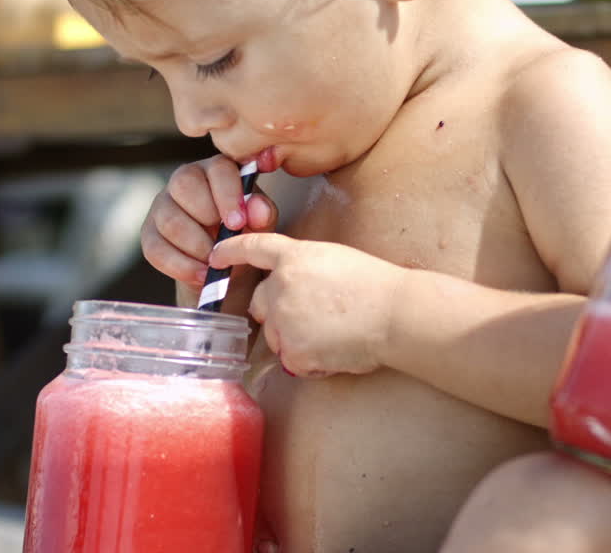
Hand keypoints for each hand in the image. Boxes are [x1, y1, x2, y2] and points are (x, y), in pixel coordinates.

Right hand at [140, 155, 277, 290]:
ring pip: (169, 219)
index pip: (218, 168)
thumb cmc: (245, 233)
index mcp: (218, 170)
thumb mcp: (260, 224)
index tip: (238, 222)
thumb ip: (262, 214)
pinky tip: (201, 275)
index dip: (227, 194)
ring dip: (195, 246)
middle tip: (224, 242)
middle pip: (184, 185)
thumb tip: (257, 210)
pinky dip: (180, 266)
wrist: (226, 265)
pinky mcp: (149, 233)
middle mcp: (186, 180)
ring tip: (216, 263)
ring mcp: (163, 205)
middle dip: (205, 216)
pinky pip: (155, 249)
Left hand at [209, 233, 405, 376]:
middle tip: (312, 316)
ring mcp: (284, 320)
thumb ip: (302, 270)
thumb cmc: (375, 286)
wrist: (395, 314)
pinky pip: (292, 362)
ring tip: (333, 334)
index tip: (215, 257)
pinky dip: (310, 362)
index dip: (230, 251)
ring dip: (295, 339)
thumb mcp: (333, 260)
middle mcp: (281, 287)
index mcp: (294, 258)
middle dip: (275, 311)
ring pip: (275, 336)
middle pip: (258, 303)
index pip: (253, 249)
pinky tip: (336, 350)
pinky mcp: (293, 351)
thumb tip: (289, 289)